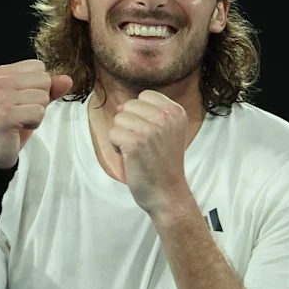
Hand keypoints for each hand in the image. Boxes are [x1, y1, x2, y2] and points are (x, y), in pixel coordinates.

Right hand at [0, 59, 72, 168]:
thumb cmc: (8, 124)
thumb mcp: (28, 101)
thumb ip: (48, 88)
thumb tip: (67, 79)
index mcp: (0, 73)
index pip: (39, 67)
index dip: (38, 87)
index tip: (21, 101)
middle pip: (43, 80)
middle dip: (39, 100)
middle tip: (20, 112)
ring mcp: (0, 97)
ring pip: (43, 97)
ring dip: (37, 113)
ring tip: (19, 120)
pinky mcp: (6, 114)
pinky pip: (39, 112)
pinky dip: (34, 123)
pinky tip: (19, 127)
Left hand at [109, 90, 189, 213]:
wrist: (167, 192)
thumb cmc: (163, 162)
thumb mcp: (168, 131)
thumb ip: (150, 112)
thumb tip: (121, 105)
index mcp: (176, 111)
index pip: (145, 95)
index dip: (140, 113)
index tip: (151, 133)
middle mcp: (165, 117)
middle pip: (129, 105)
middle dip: (129, 124)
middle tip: (143, 144)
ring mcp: (150, 129)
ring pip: (119, 119)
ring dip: (122, 136)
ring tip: (137, 151)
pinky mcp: (135, 142)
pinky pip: (112, 133)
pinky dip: (116, 147)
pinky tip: (130, 157)